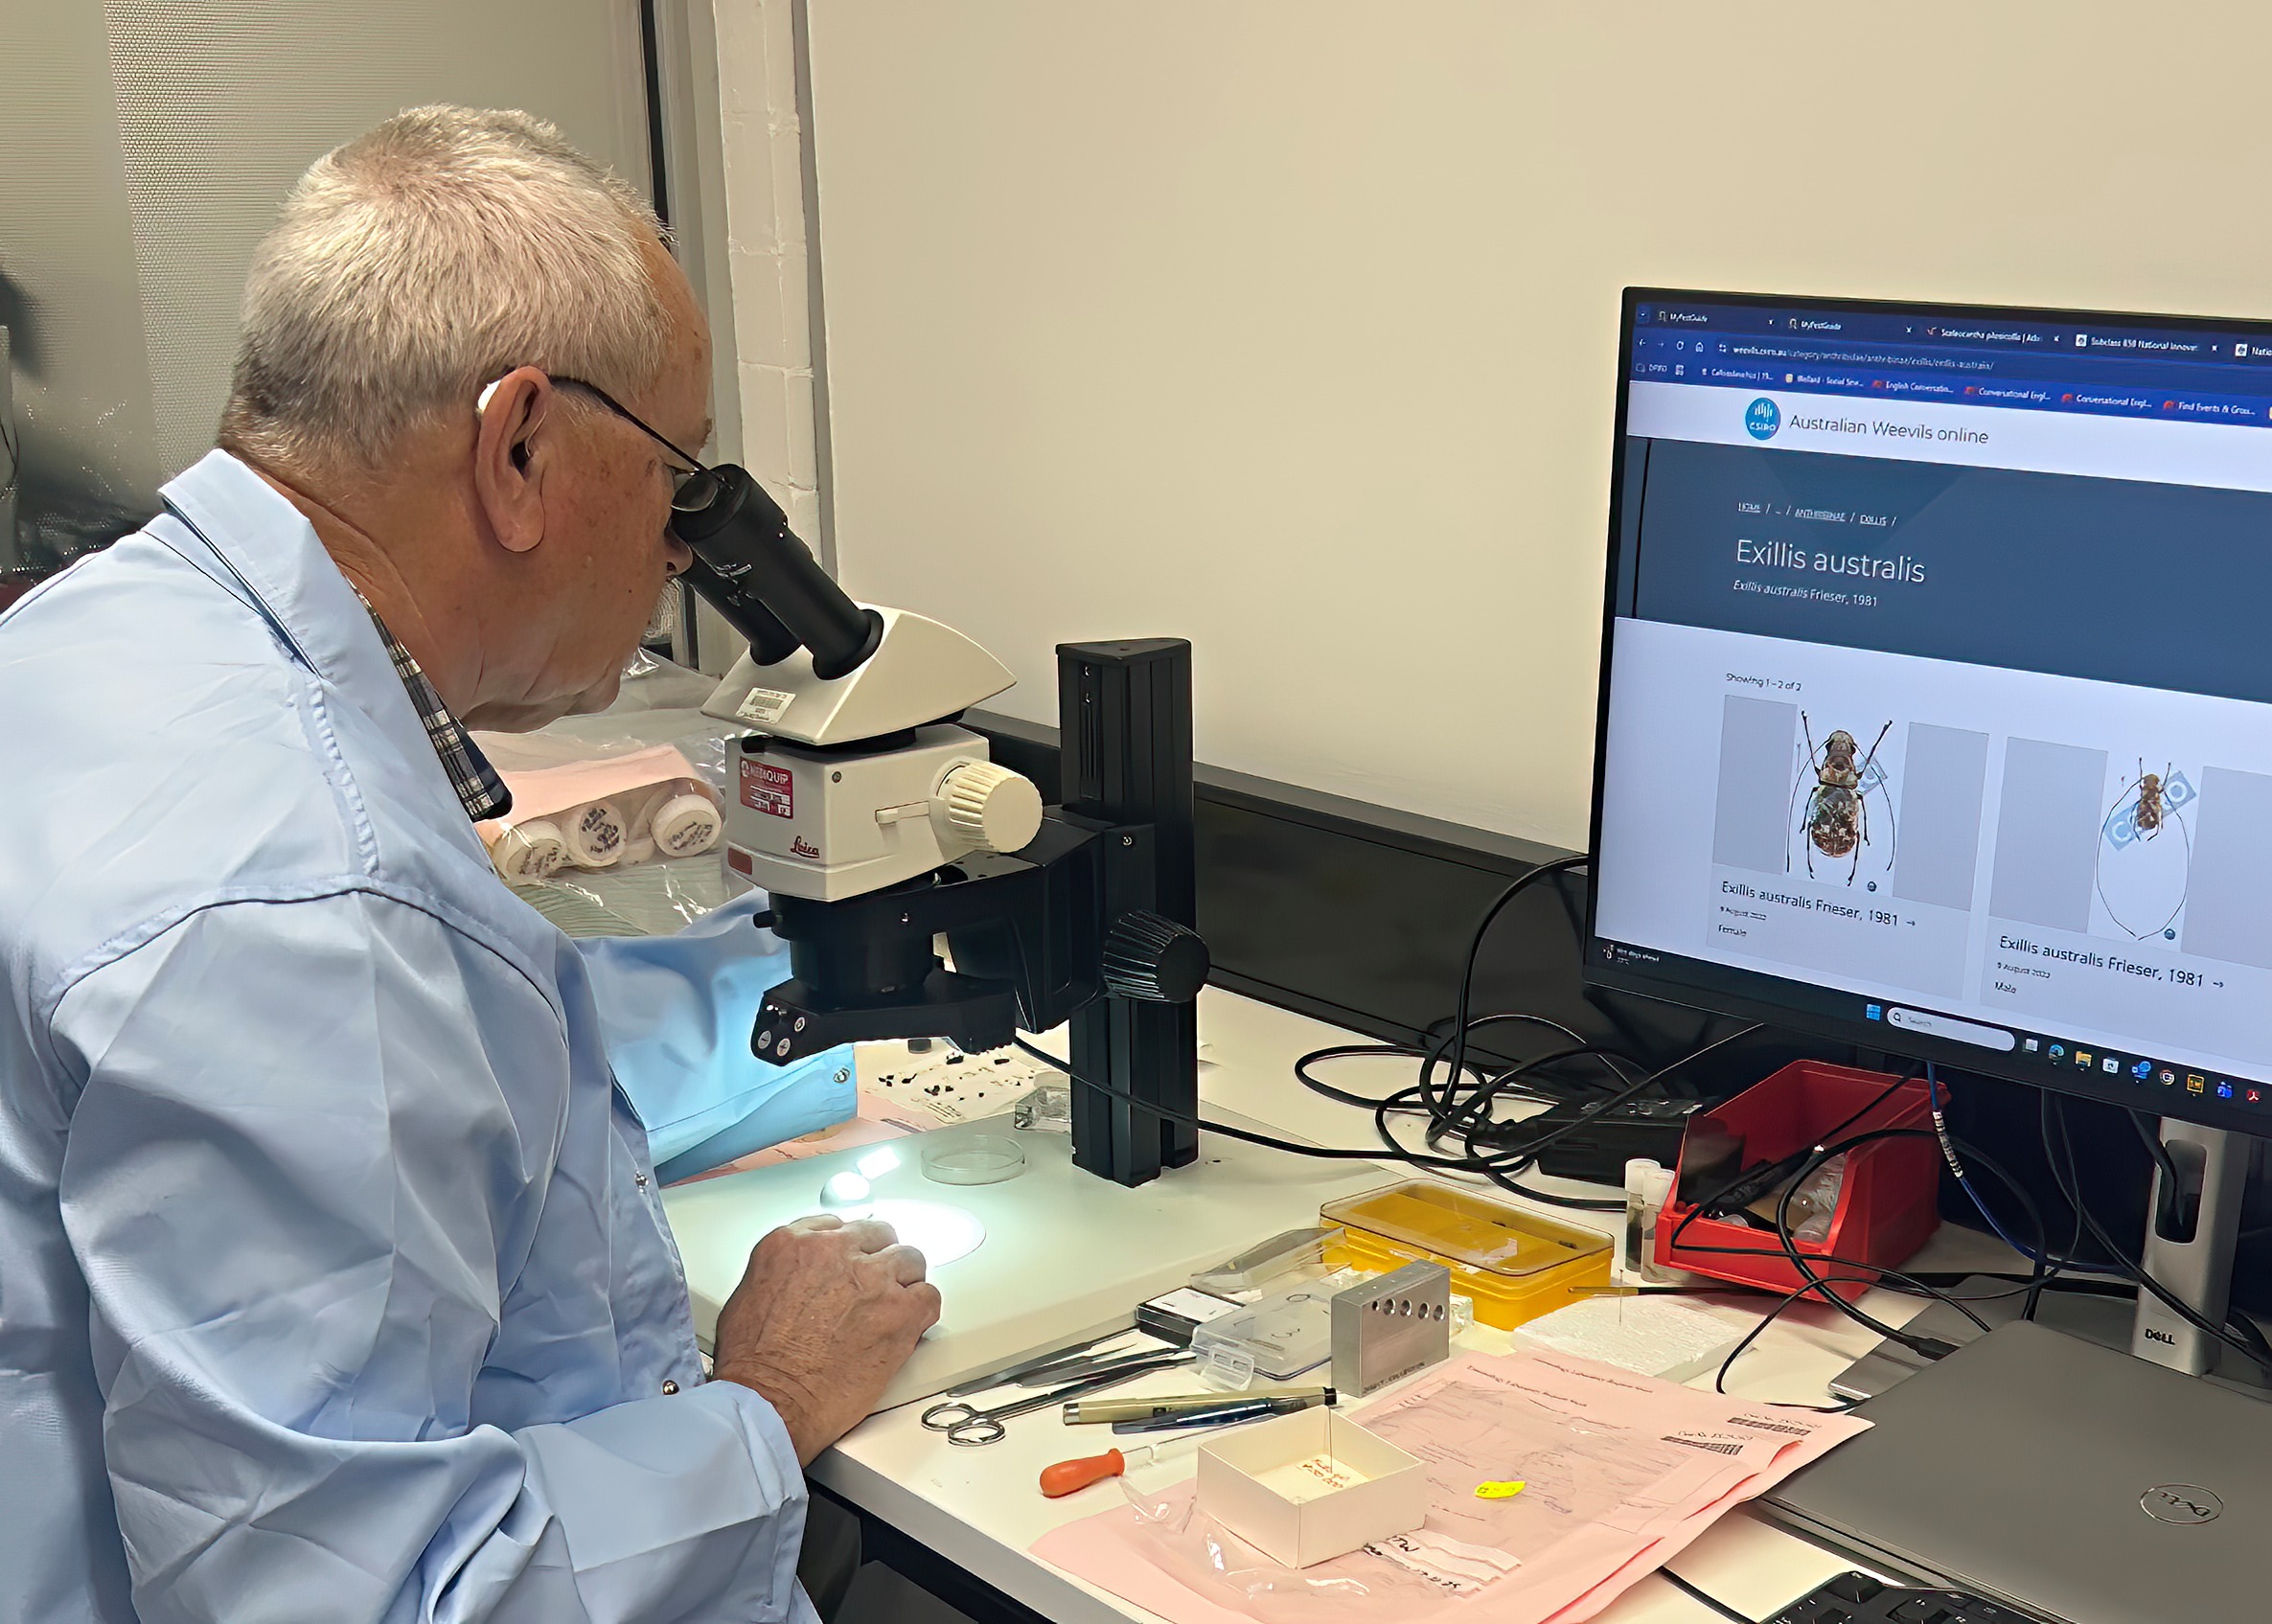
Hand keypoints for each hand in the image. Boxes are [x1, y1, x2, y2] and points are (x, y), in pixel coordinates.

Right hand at [710, 1214, 941, 1462]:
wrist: (770, 1401)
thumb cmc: (752, 1365)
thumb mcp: (749, 1297)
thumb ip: (783, 1275)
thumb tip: (797, 1282)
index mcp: (793, 1244)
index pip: (838, 1226)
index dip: (849, 1249)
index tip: (852, 1261)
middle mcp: (835, 1251)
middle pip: (877, 1235)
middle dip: (878, 1259)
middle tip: (875, 1285)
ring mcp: (872, 1278)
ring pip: (909, 1260)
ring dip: (904, 1282)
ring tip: (894, 1306)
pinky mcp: (900, 1311)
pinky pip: (928, 1297)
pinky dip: (922, 1311)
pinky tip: (910, 1326)